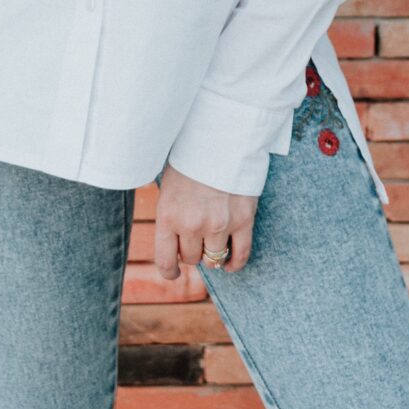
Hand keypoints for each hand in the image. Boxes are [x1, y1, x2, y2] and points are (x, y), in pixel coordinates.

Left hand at [154, 162, 258, 279]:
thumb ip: (170, 213)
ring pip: (213, 259)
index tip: (174, 273)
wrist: (221, 135)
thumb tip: (173, 241)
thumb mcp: (169, 184)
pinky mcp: (243, 220)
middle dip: (192, 251)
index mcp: (168, 215)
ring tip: (213, 243)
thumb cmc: (192, 157)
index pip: (165, 261)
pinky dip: (235, 263)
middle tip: (196, 239)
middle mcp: (191, 224)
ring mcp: (218, 224)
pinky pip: (240, 254)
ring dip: (212, 254)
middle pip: (191, 258)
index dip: (170, 272)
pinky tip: (230, 263)